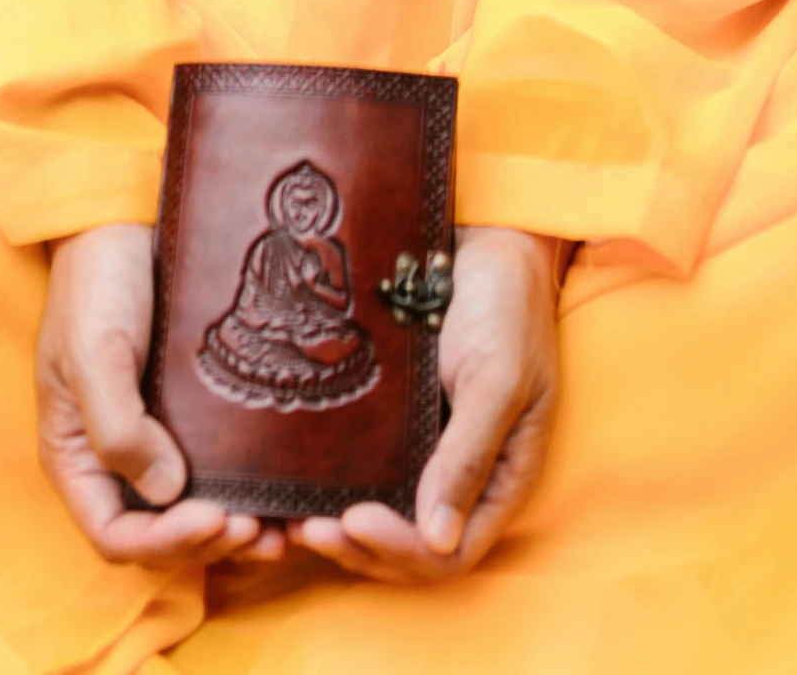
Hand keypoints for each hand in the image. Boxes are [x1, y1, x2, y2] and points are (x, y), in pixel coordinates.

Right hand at [36, 222, 286, 569]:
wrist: (123, 219)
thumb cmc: (96, 283)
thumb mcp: (93, 352)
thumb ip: (117, 426)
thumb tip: (166, 491)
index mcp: (78, 455)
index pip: (116, 533)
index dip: (165, 543)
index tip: (215, 519)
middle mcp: (116, 458)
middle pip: (160, 534)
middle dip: (209, 543)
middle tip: (259, 529)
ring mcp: (156, 436)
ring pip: (193, 510)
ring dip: (234, 531)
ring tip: (281, 531)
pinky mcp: (192, 414)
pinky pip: (218, 468)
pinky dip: (247, 489)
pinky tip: (283, 491)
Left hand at [292, 225, 560, 582]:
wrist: (487, 244)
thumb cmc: (506, 308)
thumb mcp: (499, 380)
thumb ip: (471, 456)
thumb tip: (438, 540)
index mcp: (502, 480)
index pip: (451, 552)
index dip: (401, 550)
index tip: (354, 520)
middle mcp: (462, 477)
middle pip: (411, 547)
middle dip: (360, 550)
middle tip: (308, 529)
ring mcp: (427, 451)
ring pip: (384, 515)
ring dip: (340, 530)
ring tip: (291, 520)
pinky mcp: (397, 423)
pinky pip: (366, 468)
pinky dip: (333, 484)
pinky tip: (293, 478)